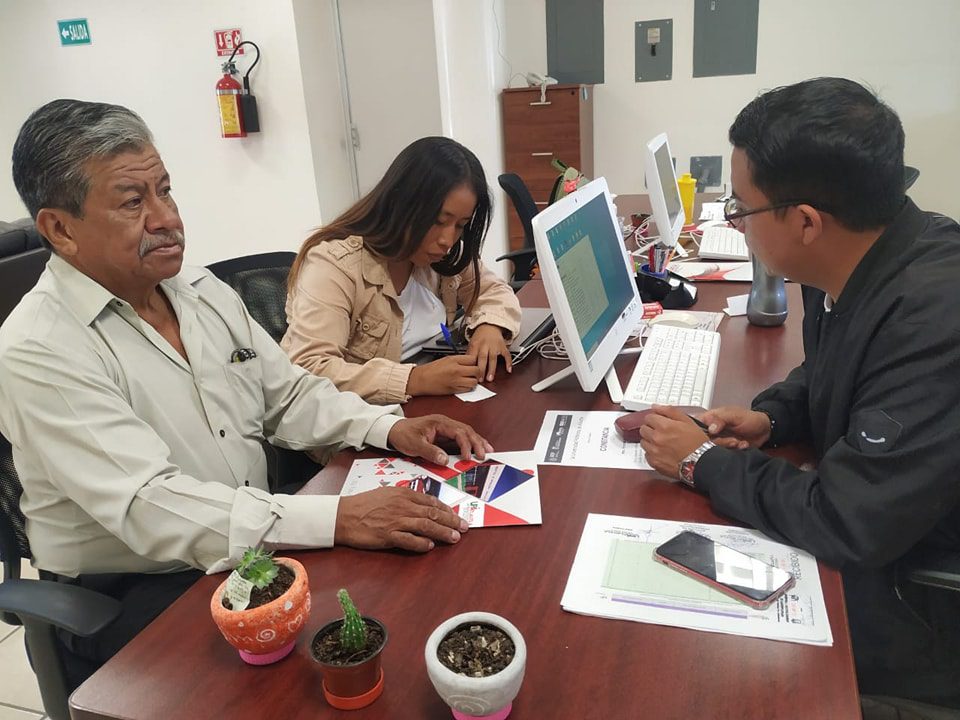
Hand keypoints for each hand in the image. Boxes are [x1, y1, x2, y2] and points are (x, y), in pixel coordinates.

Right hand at [335, 486, 467, 551]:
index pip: (430, 501)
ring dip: (442, 532)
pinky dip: (421, 543)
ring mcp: (396, 521)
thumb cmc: (364, 504)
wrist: (343, 515)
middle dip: (451, 521)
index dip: (446, 509)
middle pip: (432, 514)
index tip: (455, 515)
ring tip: (455, 538)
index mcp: (402, 494)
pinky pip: (409, 541)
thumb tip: (423, 504)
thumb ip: (405, 497)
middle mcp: (402, 506)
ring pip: (426, 526)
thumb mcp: (387, 493)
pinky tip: (430, 546)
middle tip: (464, 527)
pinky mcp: (388, 536)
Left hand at [388, 413, 492, 465]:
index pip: (458, 431)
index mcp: (439, 422)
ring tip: (488, 450)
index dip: (465, 444)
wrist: (394, 430)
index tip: (468, 457)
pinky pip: (461, 436)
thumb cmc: (404, 434)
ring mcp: (446, 427)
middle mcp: (445, 422)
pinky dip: (470, 442)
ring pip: (466, 432)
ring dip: (477, 441)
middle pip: (466, 430)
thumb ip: (430, 452)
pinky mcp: (445, 433)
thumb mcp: (414, 444)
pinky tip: (477, 448)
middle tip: (484, 454)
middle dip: (477, 442)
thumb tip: (445, 460)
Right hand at [407, 355, 481, 395]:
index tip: (473, 363)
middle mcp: (456, 370)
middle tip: (474, 372)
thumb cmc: (432, 369)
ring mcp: (456, 381)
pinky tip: (463, 384)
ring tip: (469, 379)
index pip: (473, 359)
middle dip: (477, 372)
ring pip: (474, 382)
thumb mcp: (446, 359)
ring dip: (474, 381)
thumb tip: (471, 362)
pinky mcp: (454, 390)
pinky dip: (468, 387)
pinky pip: (468, 389)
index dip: (475, 361)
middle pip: (477, 370)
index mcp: (454, 360)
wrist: (421, 380)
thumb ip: (460, 360)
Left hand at [467, 324, 511, 382]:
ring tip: (490, 378)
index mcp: (476, 345)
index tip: (470, 376)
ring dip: (492, 369)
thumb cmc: (480, 336)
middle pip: (482, 358)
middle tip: (480, 380)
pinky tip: (508, 370)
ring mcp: (494, 346)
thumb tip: (465, 366)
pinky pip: (506, 355)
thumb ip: (469, 354)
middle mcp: (485, 345)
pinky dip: (508, 362)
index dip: (471, 367)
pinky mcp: (503, 346)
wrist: (489, 325)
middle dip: (481, 370)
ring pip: (493, 358)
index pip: (473, 357)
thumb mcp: (472, 343)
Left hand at [638, 405, 709, 478]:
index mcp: (664, 426)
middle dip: (651, 429)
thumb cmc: (697, 443)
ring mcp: (654, 451)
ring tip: (663, 443)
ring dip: (650, 441)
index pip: (648, 417)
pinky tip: (663, 453)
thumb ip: (670, 411)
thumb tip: (656, 407)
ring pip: (643, 442)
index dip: (654, 419)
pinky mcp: (654, 463)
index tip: (659, 422)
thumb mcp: (687, 421)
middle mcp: (656, 438)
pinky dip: (652, 453)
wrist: (702, 462)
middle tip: (661, 432)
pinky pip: (647, 454)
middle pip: (643, 429)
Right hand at [699, 406, 770, 448]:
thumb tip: (710, 428)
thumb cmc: (750, 418)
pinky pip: (723, 454)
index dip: (700, 433)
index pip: (695, 426)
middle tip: (732, 440)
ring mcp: (718, 441)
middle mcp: (711, 431)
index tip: (712, 435)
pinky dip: (734, 451)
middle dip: (720, 442)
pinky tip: (743, 445)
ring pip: (713, 449)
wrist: (765, 430)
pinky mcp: (725, 450)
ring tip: (739, 442)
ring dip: (728, 446)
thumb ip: (720, 419)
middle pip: (703, 441)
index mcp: (709, 419)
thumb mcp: (734, 415)